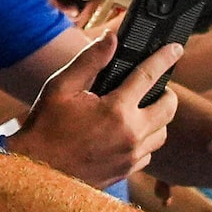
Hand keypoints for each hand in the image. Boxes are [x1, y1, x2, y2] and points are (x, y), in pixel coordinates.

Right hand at [8, 30, 178, 186]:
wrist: (36, 172)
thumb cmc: (45, 128)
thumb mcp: (61, 87)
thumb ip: (90, 60)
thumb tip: (111, 38)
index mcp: (116, 110)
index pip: (150, 75)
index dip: (165, 58)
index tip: (176, 49)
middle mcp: (130, 135)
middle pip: (168, 108)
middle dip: (165, 93)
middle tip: (154, 87)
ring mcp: (130, 157)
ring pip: (161, 134)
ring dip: (156, 119)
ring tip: (140, 111)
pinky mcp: (125, 172)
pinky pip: (148, 154)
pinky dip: (144, 142)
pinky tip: (127, 135)